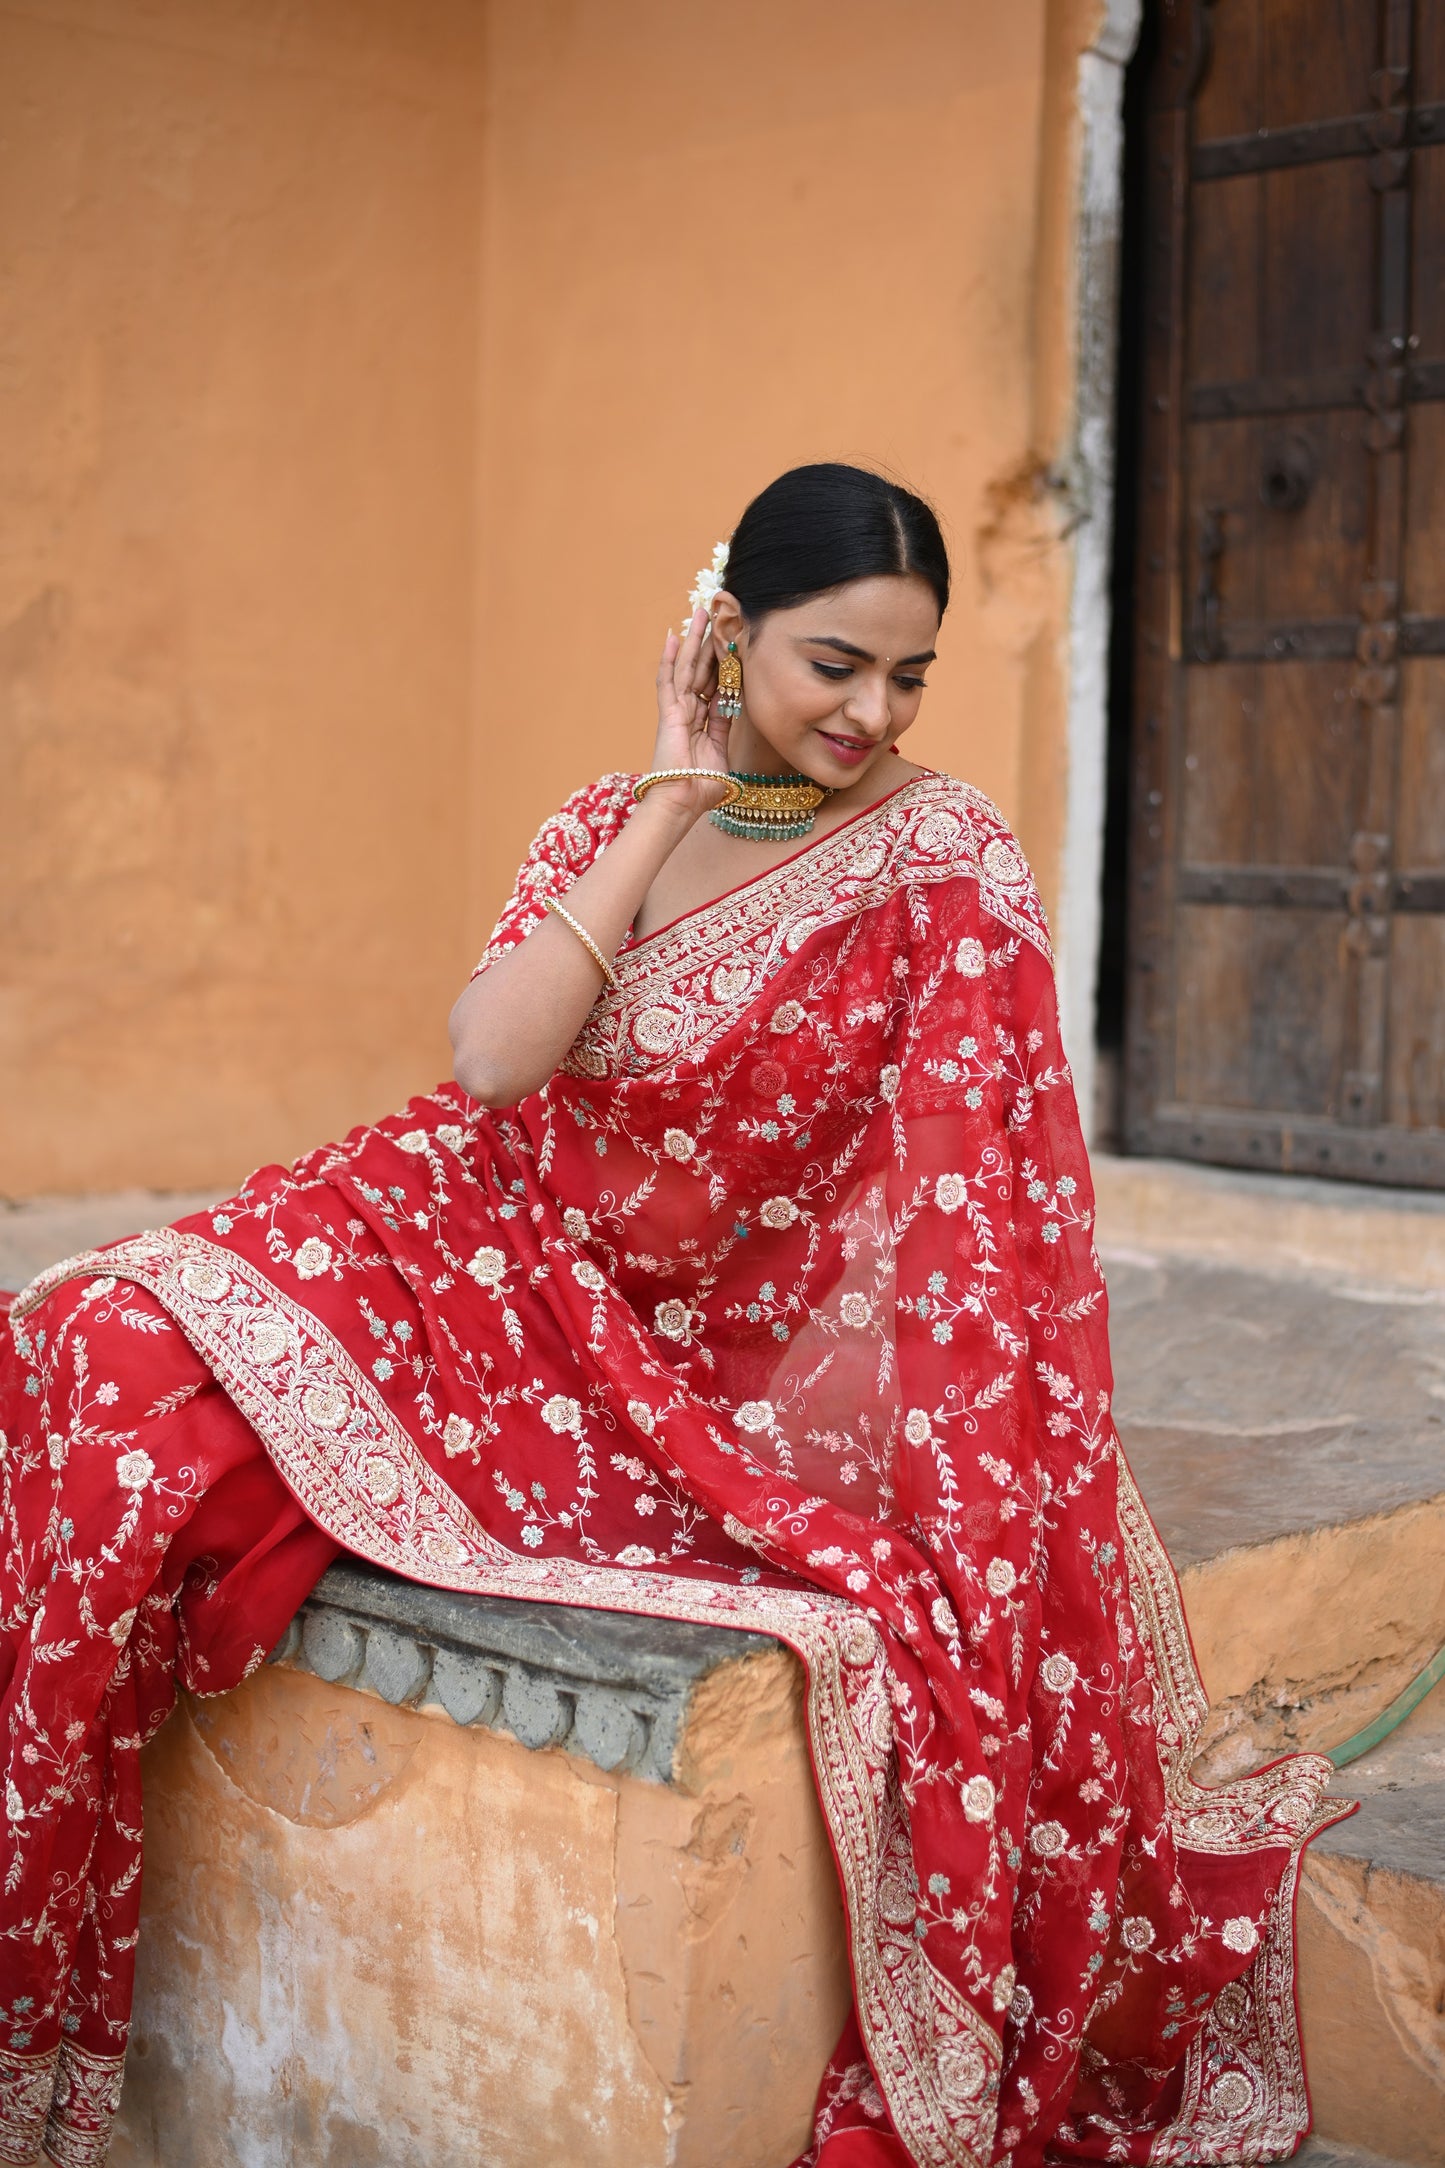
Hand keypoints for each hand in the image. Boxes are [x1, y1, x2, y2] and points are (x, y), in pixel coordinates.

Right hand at [646, 609, 731, 813]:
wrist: (681, 805)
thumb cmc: (701, 791)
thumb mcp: (722, 756)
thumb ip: (726, 733)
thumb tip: (736, 714)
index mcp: (704, 724)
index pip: (718, 686)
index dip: (725, 664)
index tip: (733, 642)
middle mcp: (689, 714)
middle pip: (701, 671)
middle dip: (709, 643)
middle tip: (715, 614)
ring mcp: (677, 712)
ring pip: (687, 669)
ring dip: (693, 641)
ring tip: (699, 613)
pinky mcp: (668, 714)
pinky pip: (668, 681)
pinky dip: (670, 659)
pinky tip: (674, 637)